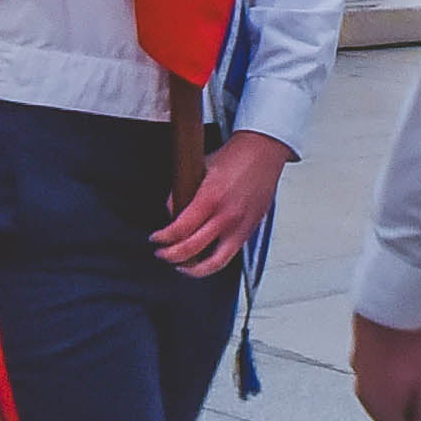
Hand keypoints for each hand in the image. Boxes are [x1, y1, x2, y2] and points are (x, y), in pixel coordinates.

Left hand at [151, 129, 291, 275]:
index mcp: (211, 198)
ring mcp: (240, 226)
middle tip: (162, 253)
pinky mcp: (250, 230)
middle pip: (192, 249)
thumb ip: (185, 191)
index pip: (180, 230)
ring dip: (194, 269)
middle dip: (171, 255)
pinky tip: (205, 258)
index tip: (156, 238)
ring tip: (182, 266)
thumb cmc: (236, 156)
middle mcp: (226, 216)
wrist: (264, 151)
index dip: (163, 238)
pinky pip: (230, 255)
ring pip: (215, 263)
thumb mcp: (201, 167)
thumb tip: (172, 210)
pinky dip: (214, 261)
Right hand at [352, 315, 420, 420]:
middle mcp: (364, 394)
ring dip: (396, 384)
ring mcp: (358, 372)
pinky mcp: (358, 353)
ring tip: (414, 364)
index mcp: (381, 406)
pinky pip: (375, 370)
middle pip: (386, 411)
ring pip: (379, 390)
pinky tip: (402, 351)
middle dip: (405, 402)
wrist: (389, 307)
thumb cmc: (412, 346)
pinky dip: (387, 367)